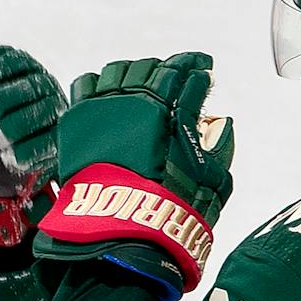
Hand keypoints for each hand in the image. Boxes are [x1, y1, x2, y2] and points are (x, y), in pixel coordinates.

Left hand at [32, 52, 235, 300]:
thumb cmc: (170, 211)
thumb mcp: (213, 179)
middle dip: (167, 71)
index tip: (202, 69)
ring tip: (140, 87)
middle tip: (173, 81)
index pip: (186, 71)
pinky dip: (99, 85)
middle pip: (153, 67)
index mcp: (172, 108)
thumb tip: (222, 124)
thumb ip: (220, 145)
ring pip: (118, 71)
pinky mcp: (78, 121)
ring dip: (133, 74)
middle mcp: (137, 101)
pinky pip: (85, 85)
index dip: (197, 67)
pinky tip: (107, 95)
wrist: (121, 233)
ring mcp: (104, 108)